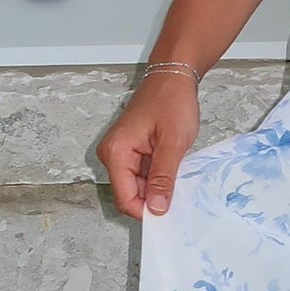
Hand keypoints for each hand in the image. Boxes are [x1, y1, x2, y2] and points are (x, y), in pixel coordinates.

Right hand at [96, 74, 201, 220]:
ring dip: (155, 188)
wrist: (172, 77)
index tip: (170, 214)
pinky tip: (171, 170)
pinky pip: (139, 175)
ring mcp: (118, 153)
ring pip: (135, 187)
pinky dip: (155, 178)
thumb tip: (157, 208)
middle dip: (152, 199)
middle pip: (129, 195)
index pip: (125, 198)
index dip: (147, 211)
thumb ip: (163, 177)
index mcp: (116, 153)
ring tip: (177, 176)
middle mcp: (111, 155)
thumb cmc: (172, 102)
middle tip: (179, 193)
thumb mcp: (173, 142)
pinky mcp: (128, 152)